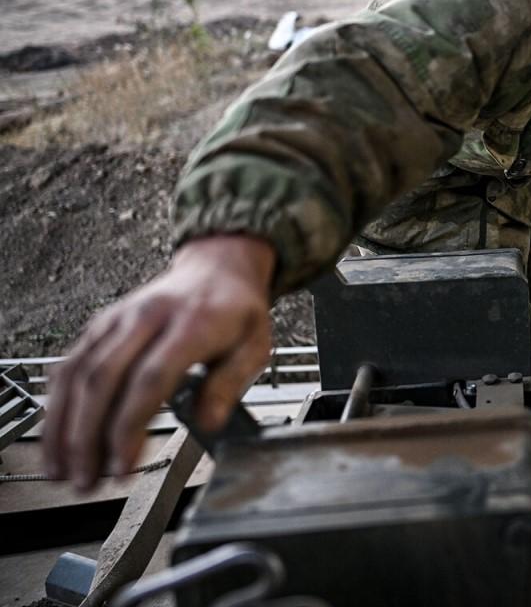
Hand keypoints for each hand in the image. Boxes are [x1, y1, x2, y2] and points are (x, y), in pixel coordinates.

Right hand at [42, 234, 275, 489]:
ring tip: (65, 471)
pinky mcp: (100, 325)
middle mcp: (147, 317)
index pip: (150, 378)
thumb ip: (230, 385)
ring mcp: (118, 319)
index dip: (130, 425)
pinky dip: (57, 405)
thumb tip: (208, 423)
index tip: (124, 465)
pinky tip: (56, 439)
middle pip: (104, 378)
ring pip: (77, 373)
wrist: (217, 268)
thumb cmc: (238, 312)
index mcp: (192, 323)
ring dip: (64, 427)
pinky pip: (69, 365)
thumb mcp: (255, 347)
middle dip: (88, 437)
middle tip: (88, 481)